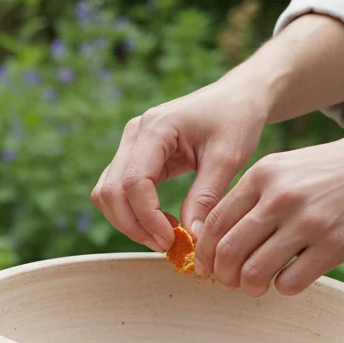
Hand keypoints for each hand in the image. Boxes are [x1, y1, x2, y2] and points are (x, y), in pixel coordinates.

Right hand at [91, 78, 268, 252]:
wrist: (237, 98)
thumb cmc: (236, 120)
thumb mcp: (228, 159)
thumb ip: (205, 197)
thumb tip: (190, 237)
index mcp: (156, 128)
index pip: (133, 182)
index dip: (147, 218)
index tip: (172, 240)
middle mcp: (134, 133)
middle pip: (110, 191)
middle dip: (133, 225)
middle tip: (166, 245)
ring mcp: (130, 143)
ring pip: (106, 194)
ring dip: (128, 221)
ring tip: (164, 236)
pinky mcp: (134, 155)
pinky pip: (117, 190)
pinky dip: (131, 212)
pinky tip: (161, 222)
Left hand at [193, 127, 343, 295]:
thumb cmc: (342, 168)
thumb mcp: (291, 166)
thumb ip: (256, 194)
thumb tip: (220, 234)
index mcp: (264, 174)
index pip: (215, 222)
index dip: (205, 251)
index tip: (208, 266)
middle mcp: (280, 197)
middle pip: (227, 251)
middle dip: (222, 275)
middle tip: (230, 282)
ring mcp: (308, 222)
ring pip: (253, 272)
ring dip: (249, 287)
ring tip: (257, 286)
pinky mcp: (335, 245)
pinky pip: (290, 282)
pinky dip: (284, 288)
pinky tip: (291, 279)